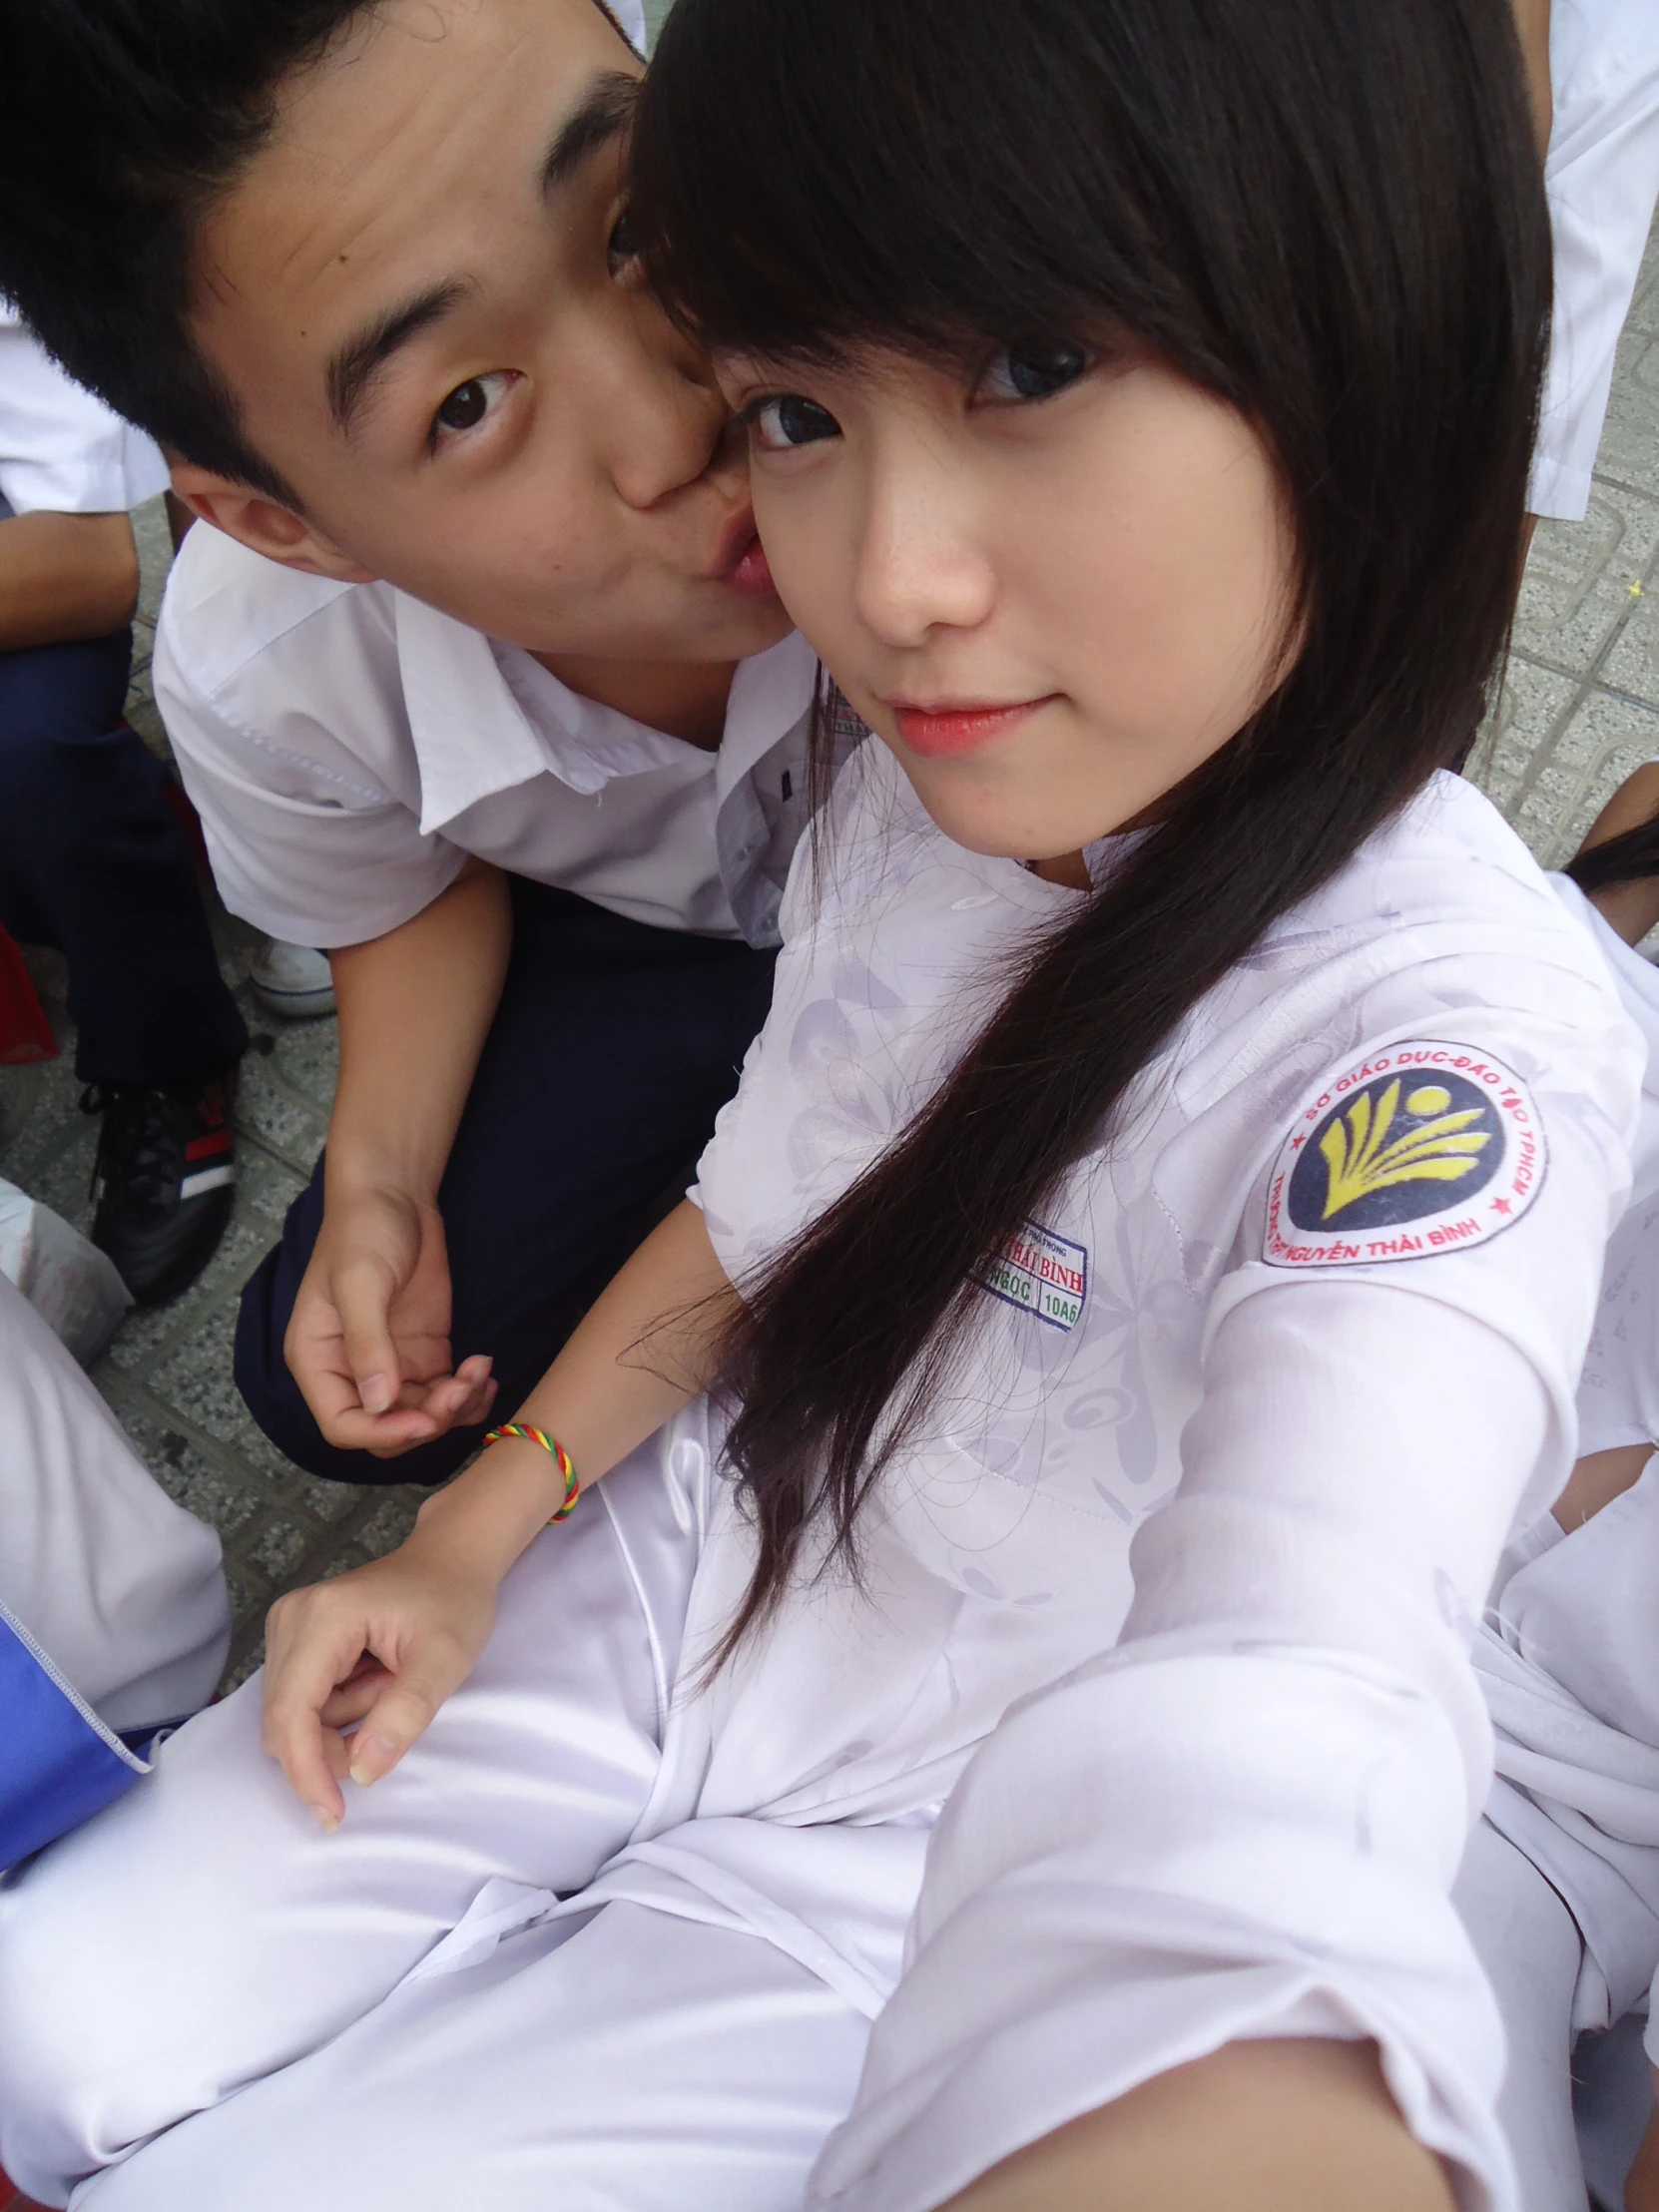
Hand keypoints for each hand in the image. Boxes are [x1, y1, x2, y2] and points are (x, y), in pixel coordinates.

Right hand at [262, 1533, 498, 1827]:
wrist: (451, 1559)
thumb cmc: (453, 1602)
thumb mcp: (446, 1661)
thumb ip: (404, 1715)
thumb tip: (361, 1772)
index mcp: (323, 1618)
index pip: (292, 1712)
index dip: (307, 1771)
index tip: (333, 1815)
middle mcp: (291, 1618)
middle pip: (284, 1720)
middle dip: (333, 1744)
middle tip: (391, 1723)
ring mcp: (287, 1625)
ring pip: (293, 1716)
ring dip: (344, 1722)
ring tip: (391, 1682)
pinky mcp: (294, 1637)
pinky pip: (303, 1701)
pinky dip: (340, 1708)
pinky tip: (375, 1678)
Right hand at [285, 1182, 495, 1455]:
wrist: (395, 1193)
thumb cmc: (363, 1230)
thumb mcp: (360, 1283)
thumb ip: (368, 1343)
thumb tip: (378, 1403)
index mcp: (318, 1360)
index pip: (342, 1424)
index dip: (382, 1434)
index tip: (425, 1421)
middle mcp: (351, 1371)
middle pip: (387, 1428)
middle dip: (426, 1420)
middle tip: (460, 1388)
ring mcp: (392, 1364)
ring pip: (422, 1416)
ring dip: (455, 1408)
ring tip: (478, 1372)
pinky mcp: (425, 1353)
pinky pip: (445, 1394)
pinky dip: (469, 1395)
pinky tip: (485, 1373)